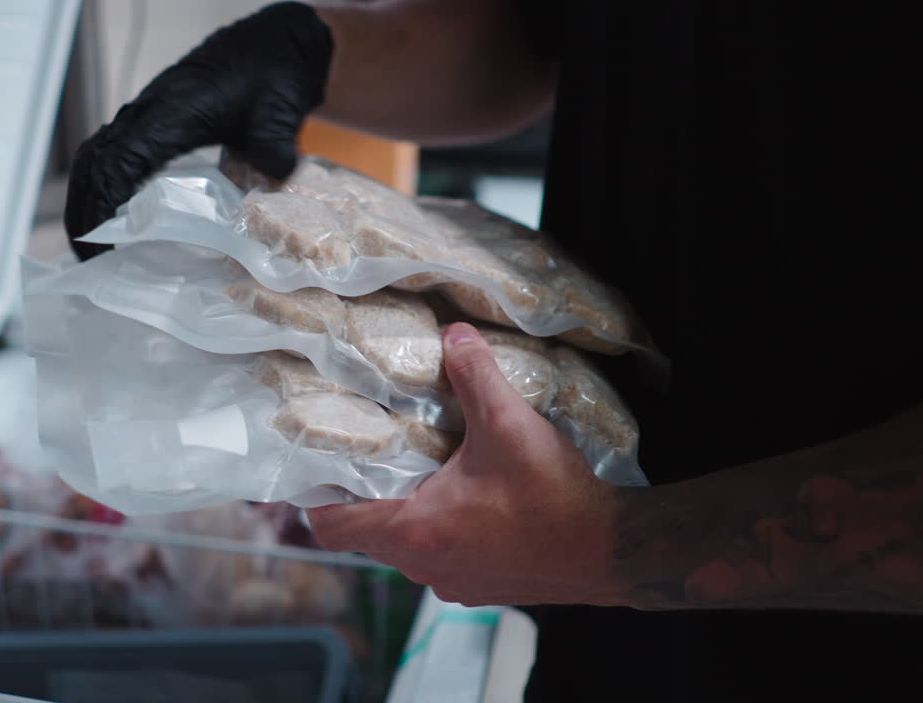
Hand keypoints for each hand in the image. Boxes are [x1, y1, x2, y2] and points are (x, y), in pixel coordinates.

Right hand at [64, 1, 333, 260]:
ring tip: (91, 244)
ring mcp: (147, 114)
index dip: (104, 202)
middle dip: (83, 209)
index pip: (119, 160)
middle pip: (94, 161)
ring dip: (86, 198)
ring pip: (97, 156)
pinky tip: (115, 215)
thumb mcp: (280, 108)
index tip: (100, 242)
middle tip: (88, 256)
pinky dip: (103, 184)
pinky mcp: (153, 119)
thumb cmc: (273, 70)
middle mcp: (148, 112)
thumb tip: (278, 174)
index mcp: (170, 112)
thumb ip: (275, 142)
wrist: (276, 42)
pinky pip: (113, 152)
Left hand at [308, 323, 624, 606]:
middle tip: (370, 455)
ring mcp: (452, 583)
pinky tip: (463, 500)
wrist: (608, 550)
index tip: (317, 469)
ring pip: (403, 550)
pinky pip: (438, 559)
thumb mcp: (508, 423)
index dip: (313, 499)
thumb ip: (474, 375)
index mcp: (414, 531)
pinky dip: (438, 532)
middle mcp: (423, 566)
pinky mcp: (480, 588)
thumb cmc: (553, 495)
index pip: (330, 528)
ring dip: (404, 515)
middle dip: (363, 498)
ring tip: (418, 471)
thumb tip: (452, 334)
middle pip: (364, 537)